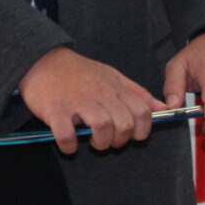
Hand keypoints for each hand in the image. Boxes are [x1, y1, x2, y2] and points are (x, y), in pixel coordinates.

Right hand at [18, 47, 163, 154]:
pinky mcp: (55, 110)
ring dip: (100, 142)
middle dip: (121, 140)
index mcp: (114, 86)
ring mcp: (76, 101)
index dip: (142, 130)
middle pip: (124, 123)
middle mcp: (99, 93)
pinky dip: (69, 145)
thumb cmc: (79, 72)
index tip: (132, 135)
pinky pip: (67, 134)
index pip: (142, 111)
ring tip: (92, 141)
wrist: (41, 60)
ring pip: (102, 127)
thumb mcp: (112, 76)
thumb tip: (163, 108)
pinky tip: (69, 144)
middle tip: (109, 140)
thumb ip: (137, 93)